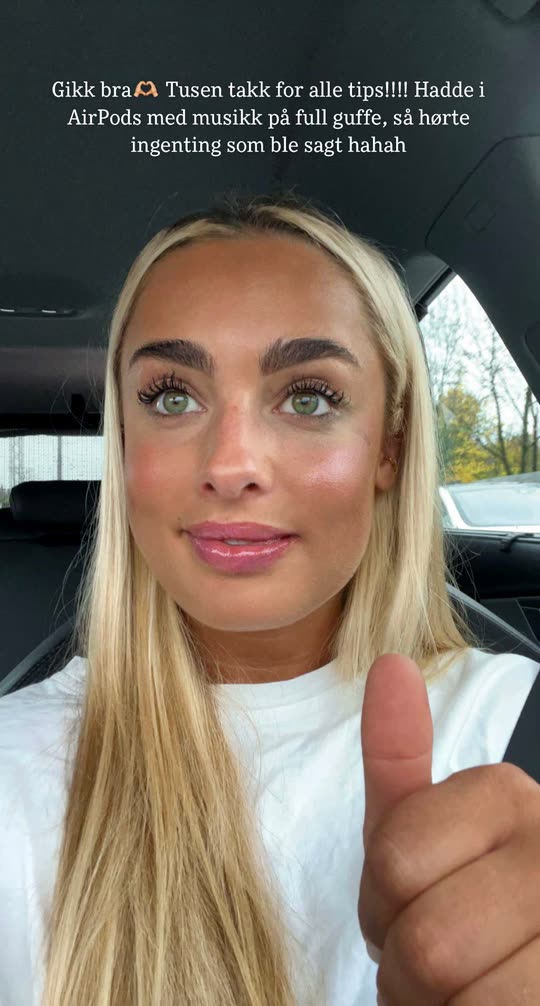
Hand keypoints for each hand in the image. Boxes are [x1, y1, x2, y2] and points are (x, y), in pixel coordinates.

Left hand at [358, 653, 539, 1004]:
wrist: (526, 979)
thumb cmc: (463, 910)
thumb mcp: (420, 834)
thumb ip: (398, 758)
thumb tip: (391, 664)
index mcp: (507, 796)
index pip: (393, 860)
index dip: (380, 910)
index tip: (410, 911)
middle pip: (422, 934)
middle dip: (408, 971)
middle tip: (437, 968)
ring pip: (455, 981)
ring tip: (464, 989)